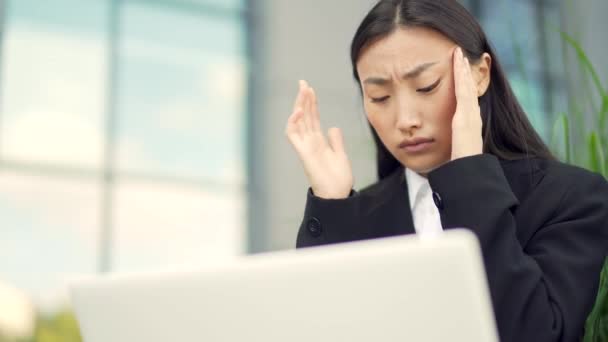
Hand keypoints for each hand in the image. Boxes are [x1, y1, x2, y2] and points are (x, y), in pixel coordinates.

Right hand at [285, 80, 353, 198]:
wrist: (337, 195)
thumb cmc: (338, 180)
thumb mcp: (340, 155)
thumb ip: (336, 141)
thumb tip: (333, 127)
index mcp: (318, 142)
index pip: (313, 118)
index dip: (311, 103)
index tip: (310, 88)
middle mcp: (310, 142)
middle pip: (305, 116)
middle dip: (303, 99)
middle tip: (303, 83)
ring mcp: (305, 147)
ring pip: (298, 122)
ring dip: (299, 106)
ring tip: (302, 91)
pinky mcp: (303, 153)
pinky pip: (293, 136)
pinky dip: (294, 122)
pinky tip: (299, 110)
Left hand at [451, 47, 482, 160]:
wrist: (469, 173)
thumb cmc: (461, 166)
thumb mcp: (456, 150)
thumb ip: (454, 143)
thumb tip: (450, 141)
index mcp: (468, 124)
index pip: (465, 99)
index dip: (463, 83)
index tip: (459, 70)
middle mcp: (471, 117)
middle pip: (467, 89)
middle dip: (464, 71)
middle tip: (460, 53)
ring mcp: (470, 116)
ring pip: (466, 87)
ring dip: (462, 69)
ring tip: (459, 53)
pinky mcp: (466, 116)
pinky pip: (463, 92)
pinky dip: (461, 77)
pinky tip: (458, 64)